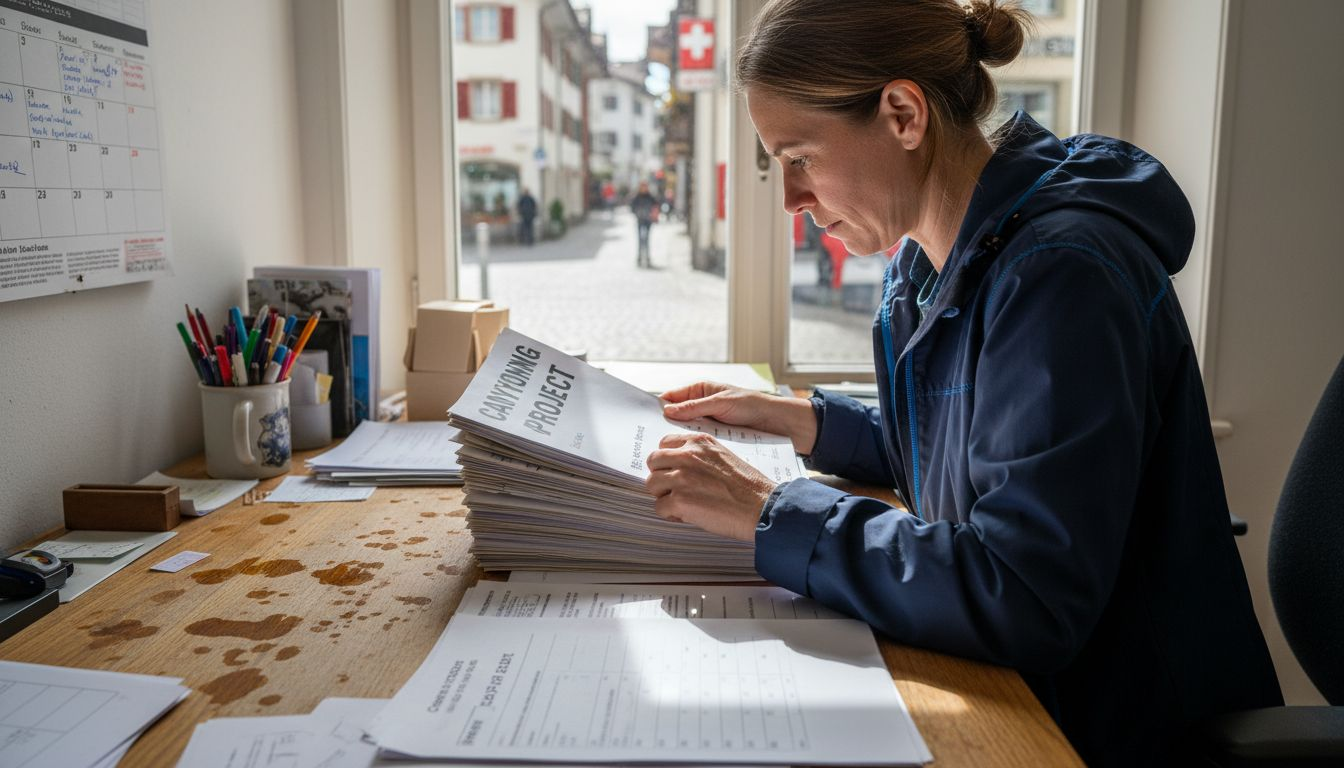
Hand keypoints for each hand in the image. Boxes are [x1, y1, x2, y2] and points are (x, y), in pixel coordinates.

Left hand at [645, 432, 776, 542]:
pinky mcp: (680, 500)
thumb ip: (699, 456)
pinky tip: (688, 516)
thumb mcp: (723, 456)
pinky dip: (671, 514)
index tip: (674, 471)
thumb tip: (677, 466)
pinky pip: (659, 507)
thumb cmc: (748, 487)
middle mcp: (688, 455)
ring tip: (682, 503)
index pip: (664, 443)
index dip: (668, 460)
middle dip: (662, 476)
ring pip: (652, 484)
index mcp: (699, 442)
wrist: (762, 506)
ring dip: (664, 495)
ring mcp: (682, 477)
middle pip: (653, 461)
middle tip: (676, 489)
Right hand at [661, 382, 817, 455]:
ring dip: (679, 441)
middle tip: (651, 441)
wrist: (779, 423)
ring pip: (686, 432)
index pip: (671, 398)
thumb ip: (696, 406)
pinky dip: (692, 449)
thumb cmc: (753, 405)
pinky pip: (699, 443)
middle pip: (676, 417)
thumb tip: (668, 410)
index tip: (644, 421)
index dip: (658, 407)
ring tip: (664, 452)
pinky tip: (684, 459)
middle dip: (665, 427)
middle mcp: (701, 406)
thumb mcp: (722, 402)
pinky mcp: (715, 439)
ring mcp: (708, 424)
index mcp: (700, 391)